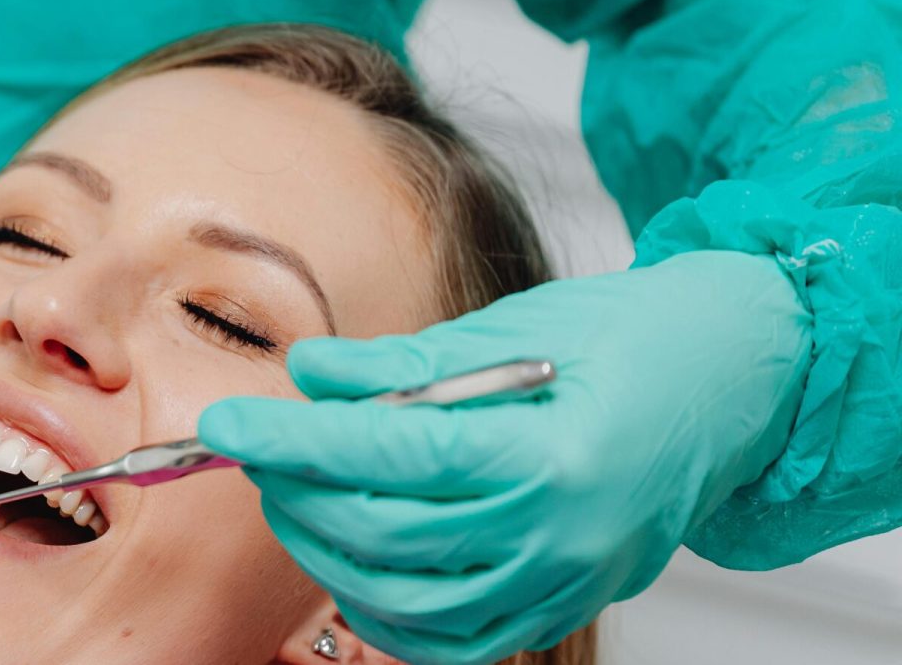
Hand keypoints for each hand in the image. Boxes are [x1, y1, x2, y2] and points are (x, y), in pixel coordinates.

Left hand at [199, 251, 810, 663]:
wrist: (735, 379)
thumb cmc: (634, 339)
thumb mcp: (515, 328)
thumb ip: (403, 364)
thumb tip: (307, 374)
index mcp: (551, 454)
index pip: (389, 457)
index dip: (294, 441)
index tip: (226, 423)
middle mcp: (559, 535)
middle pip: (385, 534)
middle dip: (298, 492)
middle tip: (256, 449)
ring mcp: (562, 583)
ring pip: (406, 602)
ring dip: (326, 554)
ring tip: (296, 495)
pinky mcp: (560, 607)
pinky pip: (452, 641)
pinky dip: (384, 612)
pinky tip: (351, 561)